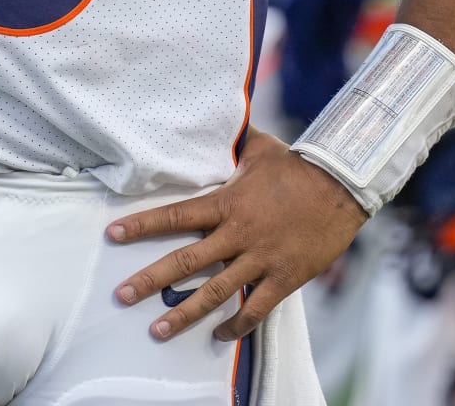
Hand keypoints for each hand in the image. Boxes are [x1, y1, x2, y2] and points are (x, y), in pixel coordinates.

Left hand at [107, 128, 365, 341]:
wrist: (340, 187)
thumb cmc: (298, 166)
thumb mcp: (261, 147)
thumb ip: (235, 141)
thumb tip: (222, 119)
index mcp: (226, 203)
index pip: (175, 216)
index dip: (142, 225)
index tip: (113, 234)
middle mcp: (237, 234)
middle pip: (185, 261)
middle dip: (150, 279)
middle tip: (122, 295)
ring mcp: (259, 259)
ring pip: (215, 292)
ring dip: (185, 313)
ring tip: (158, 329)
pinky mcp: (283, 278)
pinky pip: (256, 308)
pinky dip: (237, 326)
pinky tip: (219, 336)